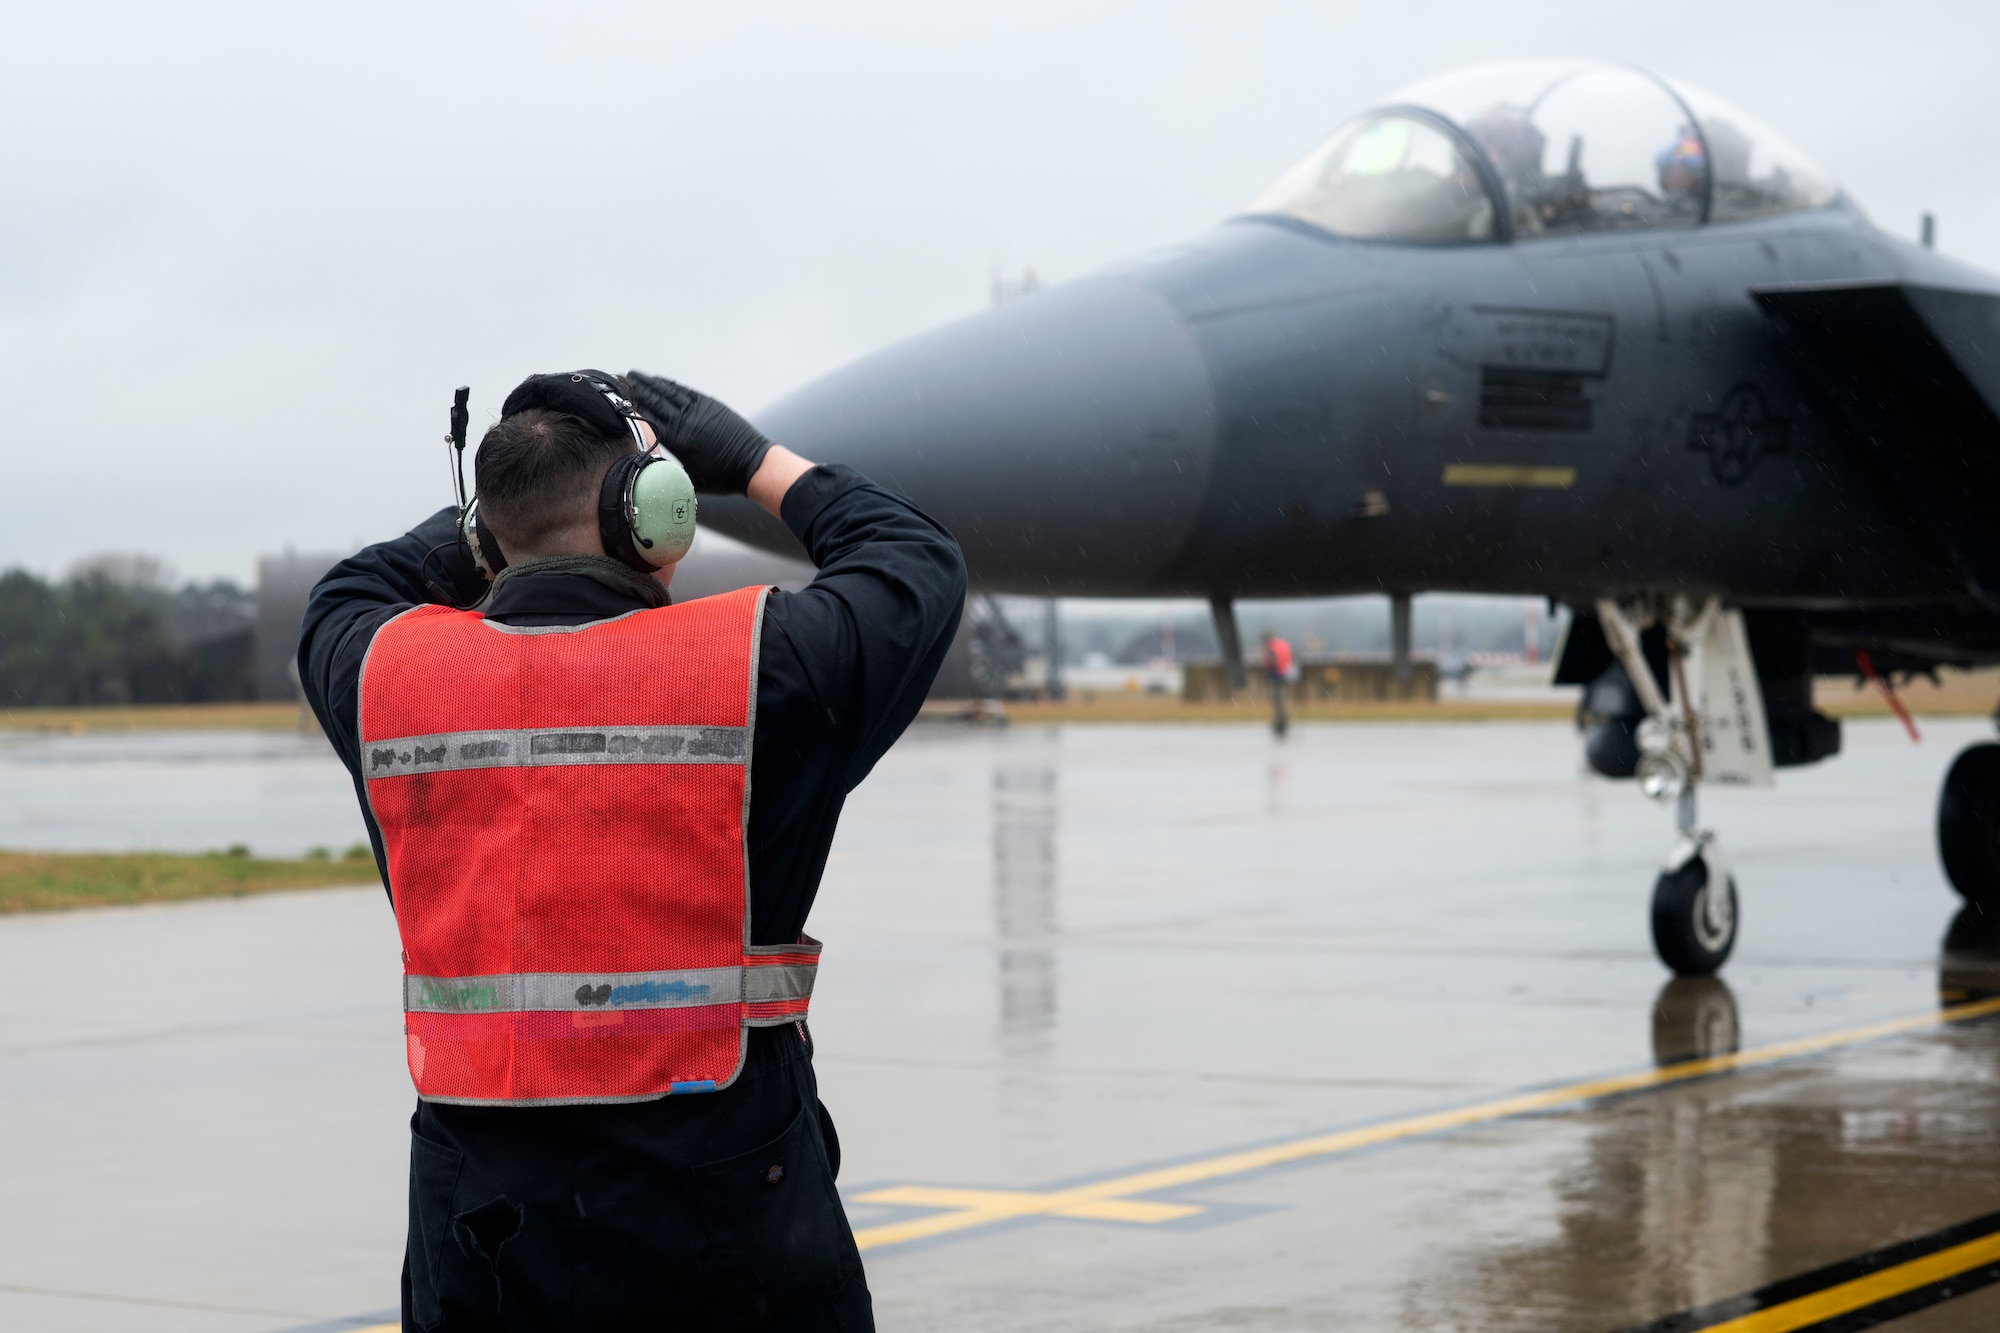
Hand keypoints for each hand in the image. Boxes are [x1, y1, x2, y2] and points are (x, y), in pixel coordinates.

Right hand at [623, 370, 774, 494]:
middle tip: (619, 378)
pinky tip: (661, 381)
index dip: (632, 406)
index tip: (617, 398)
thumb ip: (668, 472)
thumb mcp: (690, 480)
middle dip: (636, 389)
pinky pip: (685, 392)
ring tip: (635, 375)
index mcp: (679, 440)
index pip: (649, 418)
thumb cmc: (723, 478)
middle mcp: (686, 420)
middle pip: (655, 400)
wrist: (753, 466)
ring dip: (651, 383)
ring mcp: (699, 410)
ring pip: (669, 392)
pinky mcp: (711, 405)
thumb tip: (648, 470)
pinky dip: (670, 385)